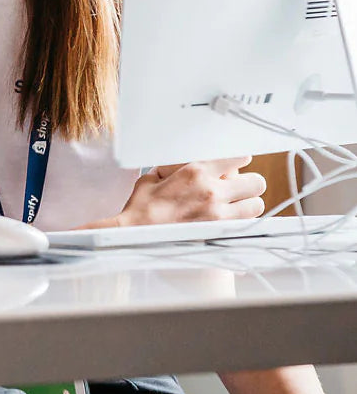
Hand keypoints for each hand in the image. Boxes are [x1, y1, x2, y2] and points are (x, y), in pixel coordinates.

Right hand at [117, 157, 265, 226]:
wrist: (137, 234)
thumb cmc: (143, 206)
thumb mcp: (154, 176)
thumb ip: (178, 168)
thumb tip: (189, 164)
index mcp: (195, 171)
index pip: (237, 158)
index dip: (239, 160)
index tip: (237, 163)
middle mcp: (212, 190)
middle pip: (256, 182)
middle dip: (249, 183)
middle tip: (238, 187)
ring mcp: (219, 214)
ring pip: (256, 205)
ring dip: (248, 203)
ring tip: (235, 205)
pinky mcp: (220, 233)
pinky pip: (246, 224)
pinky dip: (241, 221)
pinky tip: (228, 220)